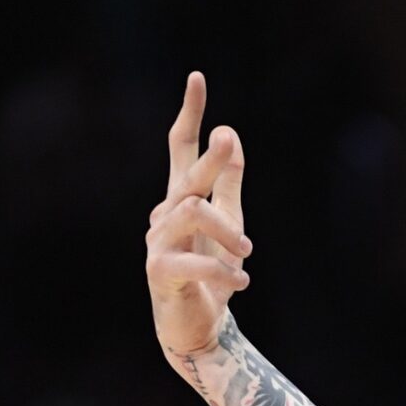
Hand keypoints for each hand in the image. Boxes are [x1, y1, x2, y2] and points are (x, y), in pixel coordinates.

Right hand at [145, 71, 252, 358]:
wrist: (197, 327)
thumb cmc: (212, 272)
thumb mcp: (228, 222)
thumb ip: (228, 183)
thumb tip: (230, 135)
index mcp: (181, 198)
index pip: (180, 147)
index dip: (190, 114)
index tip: (198, 77)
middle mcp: (164, 214)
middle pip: (186, 176)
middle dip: (208, 157)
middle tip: (226, 139)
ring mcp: (157, 242)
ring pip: (190, 213)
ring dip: (226, 231)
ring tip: (247, 252)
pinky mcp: (160, 273)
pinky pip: (189, 261)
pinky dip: (220, 270)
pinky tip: (240, 283)